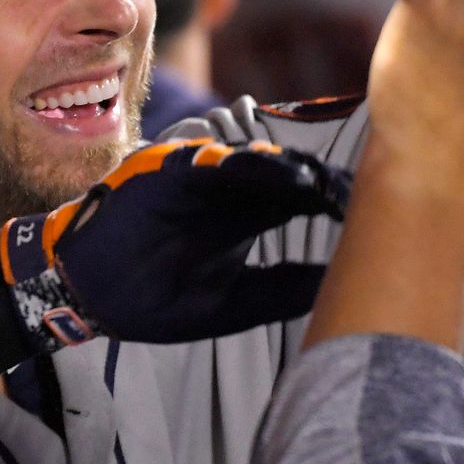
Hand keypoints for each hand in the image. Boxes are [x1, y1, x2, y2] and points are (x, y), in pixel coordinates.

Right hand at [0, 137, 347, 347]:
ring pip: (262, 163)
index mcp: (247, 217)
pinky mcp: (171, 168)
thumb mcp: (228, 304)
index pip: (304, 202)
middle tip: (368, 199)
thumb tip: (339, 286)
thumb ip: (280, 290)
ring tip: (331, 190)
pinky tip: (287, 179)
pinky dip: (253, 166)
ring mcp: (203, 176)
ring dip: (298, 173)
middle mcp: (231, 191)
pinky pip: (218, 159)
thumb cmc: (151, 300)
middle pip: (291, 176)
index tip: (380, 220)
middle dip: (328, 185)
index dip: (338, 207)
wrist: (83, 292)